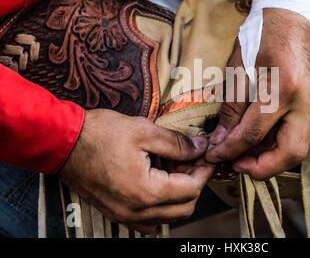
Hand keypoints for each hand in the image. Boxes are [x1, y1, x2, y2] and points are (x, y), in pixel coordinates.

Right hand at [59, 109, 213, 233]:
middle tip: (192, 160)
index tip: (208, 157)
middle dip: (194, 183)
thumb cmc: (99, 135)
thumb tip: (199, 148)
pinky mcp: (116, 212)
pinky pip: (148, 218)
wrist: (63, 142)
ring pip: (167, 216)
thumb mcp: (144, 131)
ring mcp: (124, 215)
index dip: (204, 172)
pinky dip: (161, 203)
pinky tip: (157, 179)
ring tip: (174, 167)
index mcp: (146, 192)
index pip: (191, 190)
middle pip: (184, 208)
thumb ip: (177, 143)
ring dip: (179, 195)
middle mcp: (136, 211)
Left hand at [206, 8, 309, 180]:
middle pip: (291, 152)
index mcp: (282, 88)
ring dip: (270, 157)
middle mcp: (302, 101)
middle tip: (238, 165)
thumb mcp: (238, 71)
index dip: (231, 149)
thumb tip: (220, 141)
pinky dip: (276, 144)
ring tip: (243, 154)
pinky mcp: (308, 104)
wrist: (287, 17)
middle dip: (263, 166)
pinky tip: (256, 140)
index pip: (254, 133)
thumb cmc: (259, 36)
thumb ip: (231, 110)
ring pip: (297, 147)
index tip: (214, 155)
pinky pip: (296, 134)